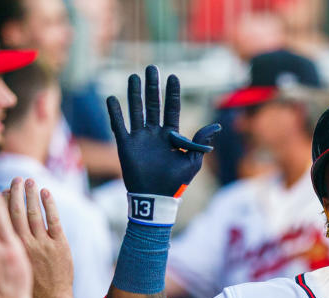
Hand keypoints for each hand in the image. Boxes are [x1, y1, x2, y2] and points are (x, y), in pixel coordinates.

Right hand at [6, 177, 73, 297]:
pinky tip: (45, 192)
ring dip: (29, 194)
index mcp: (4, 250)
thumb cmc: (19, 291)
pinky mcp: (59, 246)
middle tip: (12, 178)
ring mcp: (42, 244)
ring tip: (27, 180)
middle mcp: (22, 244)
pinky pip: (54, 220)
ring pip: (34, 213)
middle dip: (12, 193)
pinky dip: (49, 205)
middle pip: (14, 212)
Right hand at [106, 65, 219, 196]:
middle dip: (153, 87)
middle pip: (153, 104)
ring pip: (136, 110)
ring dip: (134, 93)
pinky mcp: (126, 145)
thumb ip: (200, 142)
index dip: (172, 93)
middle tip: (152, 68)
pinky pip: (119, 126)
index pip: (171, 109)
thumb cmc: (176, 182)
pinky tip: (111, 98)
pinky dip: (115, 113)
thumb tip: (216, 126)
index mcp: (171, 136)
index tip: (173, 76)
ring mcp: (139, 138)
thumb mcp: (193, 161)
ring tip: (133, 76)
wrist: (156, 198)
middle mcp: (154, 133)